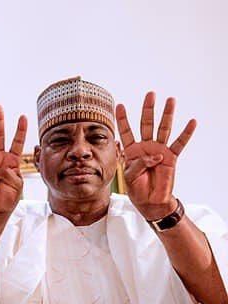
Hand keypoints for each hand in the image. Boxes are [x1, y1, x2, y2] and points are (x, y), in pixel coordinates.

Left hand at [116, 92, 195, 220]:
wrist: (150, 201)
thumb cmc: (137, 188)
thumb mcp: (130, 176)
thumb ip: (139, 164)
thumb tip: (156, 155)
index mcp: (131, 151)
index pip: (126, 132)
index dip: (123, 119)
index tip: (119, 105)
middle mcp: (146, 147)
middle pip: (146, 124)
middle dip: (148, 109)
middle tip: (150, 94)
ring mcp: (159, 150)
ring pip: (163, 129)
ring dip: (167, 115)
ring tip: (170, 100)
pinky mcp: (171, 157)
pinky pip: (180, 143)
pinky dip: (186, 133)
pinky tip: (192, 122)